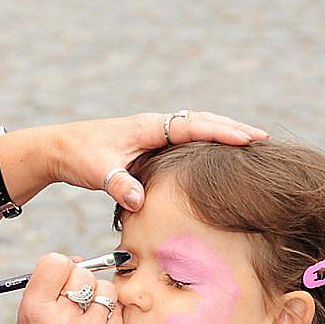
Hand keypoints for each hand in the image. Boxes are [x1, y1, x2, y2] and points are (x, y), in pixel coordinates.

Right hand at [8, 253, 122, 323]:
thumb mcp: (26, 317)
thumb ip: (48, 287)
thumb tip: (80, 261)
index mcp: (35, 310)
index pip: (56, 262)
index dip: (58, 267)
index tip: (57, 281)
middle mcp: (62, 321)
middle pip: (83, 274)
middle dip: (78, 281)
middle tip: (70, 299)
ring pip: (105, 288)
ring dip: (96, 295)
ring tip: (84, 312)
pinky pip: (117, 309)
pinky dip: (107, 312)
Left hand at [44, 111, 268, 211]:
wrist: (60, 149)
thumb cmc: (79, 156)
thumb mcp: (97, 171)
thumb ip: (118, 186)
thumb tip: (139, 202)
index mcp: (148, 127)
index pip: (192, 126)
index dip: (221, 132)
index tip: (248, 139)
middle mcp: (154, 126)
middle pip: (201, 122)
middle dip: (232, 129)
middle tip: (263, 138)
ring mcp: (153, 134)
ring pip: (195, 129)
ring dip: (221, 133)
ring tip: (252, 144)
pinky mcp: (150, 145)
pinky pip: (185, 141)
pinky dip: (205, 144)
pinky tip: (218, 157)